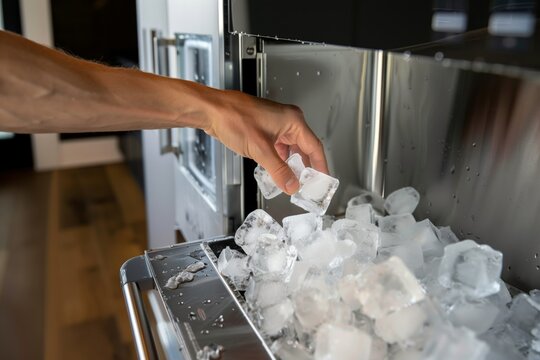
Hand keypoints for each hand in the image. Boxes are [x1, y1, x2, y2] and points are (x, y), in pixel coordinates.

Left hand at [203, 89, 327, 194]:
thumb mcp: (260, 150)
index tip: (323, 180)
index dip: (320, 165)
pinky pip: (278, 148)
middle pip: (303, 149)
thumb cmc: (233, 119)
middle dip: (305, 168)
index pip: (314, 146)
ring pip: (290, 150)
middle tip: (308, 185)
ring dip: (290, 166)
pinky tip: (276, 172)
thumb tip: (292, 185)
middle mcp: (287, 121)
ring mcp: (275, 125)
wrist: (211, 111)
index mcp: (292, 120)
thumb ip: (279, 170)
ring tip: (292, 182)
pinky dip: (279, 161)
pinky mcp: (265, 130)